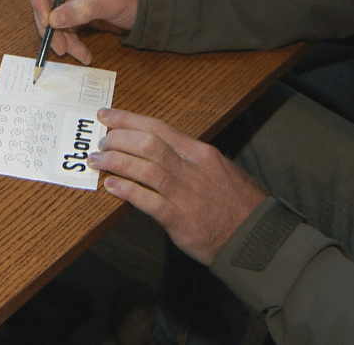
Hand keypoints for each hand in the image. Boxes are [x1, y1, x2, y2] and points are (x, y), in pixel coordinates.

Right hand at [29, 0, 137, 64]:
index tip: (45, 19)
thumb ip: (82, 9)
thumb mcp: (111, 0)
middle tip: (55, 44)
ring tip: (74, 53)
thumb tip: (54, 20)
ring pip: (54, 17)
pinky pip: (66, 26)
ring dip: (61, 37)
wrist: (154, 7)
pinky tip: (83, 54)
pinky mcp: (78, 10)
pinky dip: (71, 41)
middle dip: (49, 24)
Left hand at [88, 108, 266, 265]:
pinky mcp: (179, 219)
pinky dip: (127, 190)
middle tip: (101, 142)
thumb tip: (158, 151)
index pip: (158, 127)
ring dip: (116, 162)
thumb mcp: (217, 170)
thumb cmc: (236, 204)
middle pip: (148, 143)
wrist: (255, 236)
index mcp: (200, 153)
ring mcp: (185, 193)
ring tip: (98, 161)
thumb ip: (188, 160)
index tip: (106, 116)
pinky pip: (147, 200)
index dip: (128, 119)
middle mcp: (191, 168)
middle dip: (119, 139)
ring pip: (145, 168)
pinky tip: (111, 186)